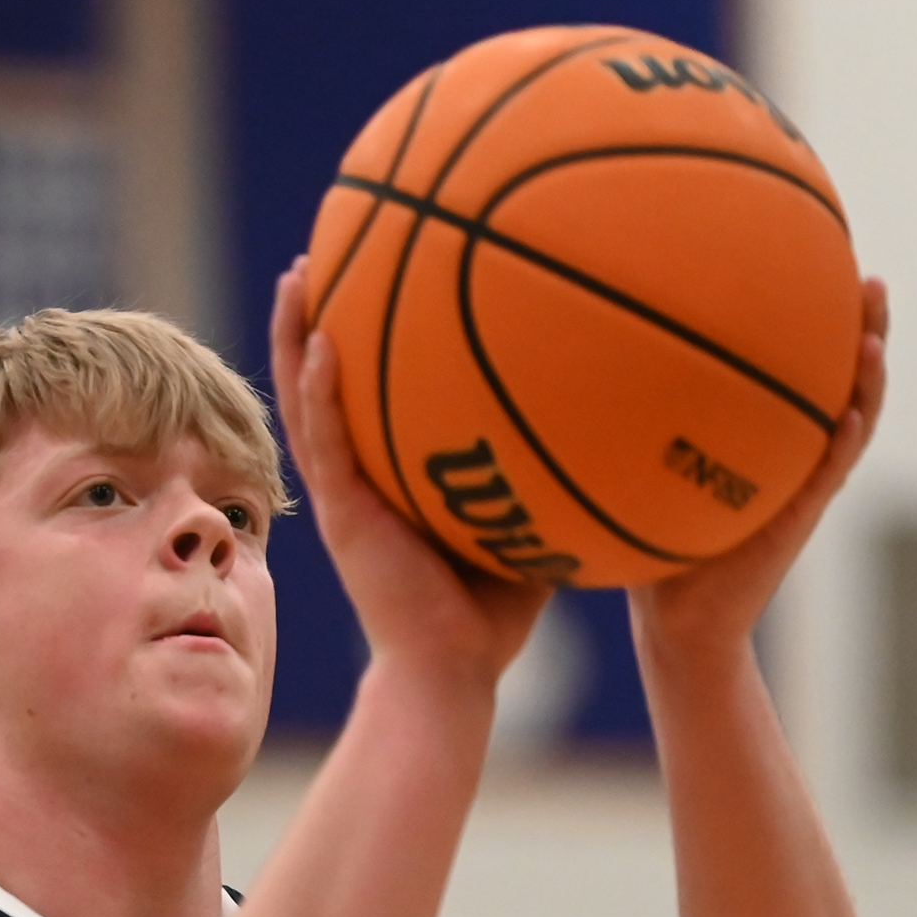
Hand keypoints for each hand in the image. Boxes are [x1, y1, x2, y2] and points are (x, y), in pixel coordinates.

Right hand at [268, 256, 548, 697]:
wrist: (454, 673)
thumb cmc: (495, 610)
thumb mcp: (529, 515)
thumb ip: (548, 461)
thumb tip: (620, 399)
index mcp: (389, 475)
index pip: (367, 389)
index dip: (361, 328)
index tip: (373, 263)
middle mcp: (358, 477)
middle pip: (323, 378)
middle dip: (319, 311)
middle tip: (326, 243)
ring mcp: (345, 496)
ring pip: (305, 400)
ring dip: (296, 336)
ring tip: (301, 271)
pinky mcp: (345, 519)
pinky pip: (327, 445)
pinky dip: (319, 394)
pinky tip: (323, 344)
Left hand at [631, 276, 888, 652]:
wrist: (679, 624)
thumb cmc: (651, 551)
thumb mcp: (637, 477)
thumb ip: (625, 428)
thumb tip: (569, 368)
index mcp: (767, 440)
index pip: (800, 370)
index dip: (817, 321)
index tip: (820, 263)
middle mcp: (795, 454)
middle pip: (843, 380)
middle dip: (862, 329)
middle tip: (868, 278)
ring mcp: (803, 485)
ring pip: (853, 420)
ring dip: (869, 378)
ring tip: (874, 332)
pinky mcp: (796, 521)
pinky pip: (828, 475)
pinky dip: (843, 443)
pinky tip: (850, 412)